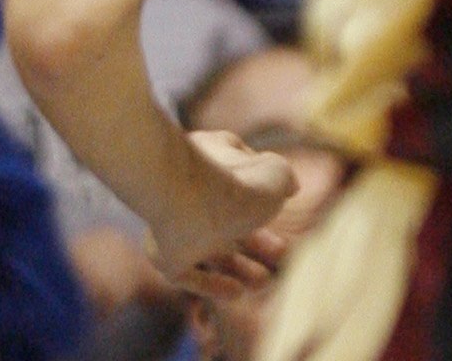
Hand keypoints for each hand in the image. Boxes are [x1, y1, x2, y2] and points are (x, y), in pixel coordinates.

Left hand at [157, 133, 300, 293]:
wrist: (182, 197)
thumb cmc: (229, 182)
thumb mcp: (272, 174)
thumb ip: (283, 177)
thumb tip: (289, 184)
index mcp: (210, 160)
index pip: (235, 173)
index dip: (262, 194)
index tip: (284, 205)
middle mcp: (188, 188)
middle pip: (224, 216)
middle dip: (255, 239)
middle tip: (281, 252)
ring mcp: (172, 220)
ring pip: (206, 246)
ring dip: (237, 266)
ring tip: (265, 280)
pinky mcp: (162, 251)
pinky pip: (187, 272)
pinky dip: (212, 283)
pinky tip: (237, 292)